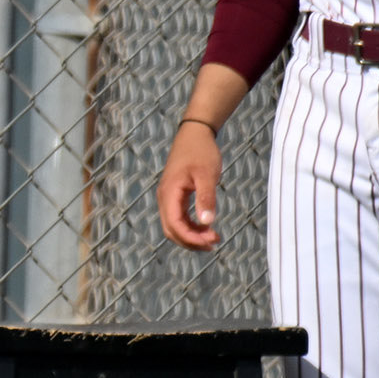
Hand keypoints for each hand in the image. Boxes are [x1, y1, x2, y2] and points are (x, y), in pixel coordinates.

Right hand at [157, 121, 222, 250]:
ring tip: (213, 238)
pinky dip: (191, 227)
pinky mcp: (175, 196)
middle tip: (213, 243)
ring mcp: (169, 197)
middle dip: (191, 241)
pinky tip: (207, 227)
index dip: (191, 238)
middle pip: (171, 230)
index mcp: (169, 193)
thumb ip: (206, 198)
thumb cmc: (200, 151)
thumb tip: (208, 222)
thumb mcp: (207, 175)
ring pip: (175, 227)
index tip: (210, 241)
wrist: (195, 134)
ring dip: (192, 236)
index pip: (174, 225)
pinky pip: (179, 218)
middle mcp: (165, 197)